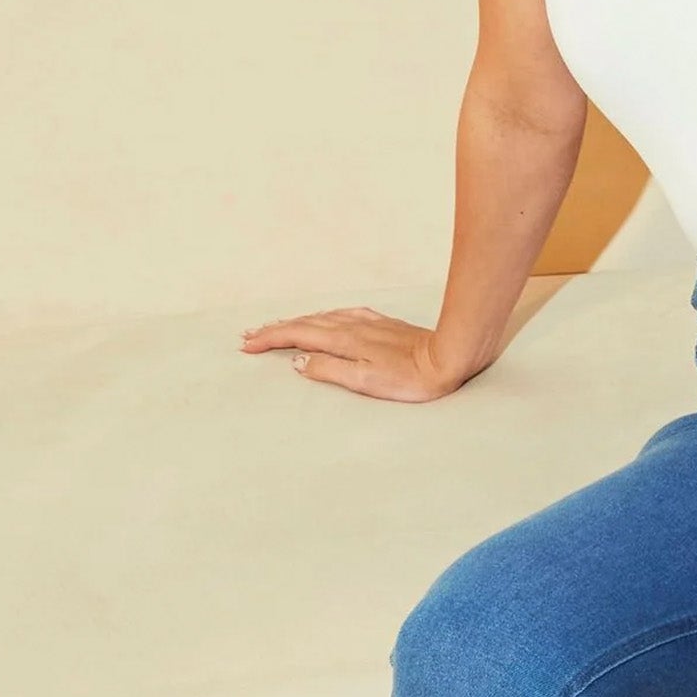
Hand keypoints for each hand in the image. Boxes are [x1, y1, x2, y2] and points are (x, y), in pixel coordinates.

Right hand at [239, 307, 469, 401]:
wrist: (449, 357)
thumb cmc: (411, 378)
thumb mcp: (366, 381)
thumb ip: (331, 370)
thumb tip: (300, 362)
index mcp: (343, 340)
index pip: (297, 336)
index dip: (270, 340)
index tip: (248, 345)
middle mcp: (351, 326)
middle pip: (304, 324)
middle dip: (275, 329)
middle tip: (251, 336)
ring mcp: (367, 323)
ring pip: (322, 317)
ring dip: (297, 322)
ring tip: (278, 326)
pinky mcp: (382, 324)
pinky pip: (343, 315)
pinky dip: (324, 317)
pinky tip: (326, 318)